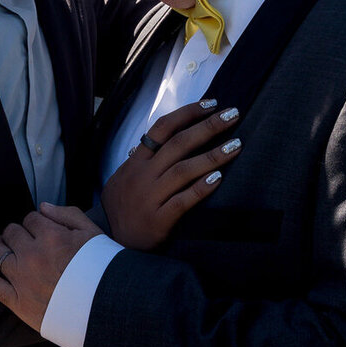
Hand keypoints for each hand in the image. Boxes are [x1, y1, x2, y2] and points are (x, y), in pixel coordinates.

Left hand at [0, 204, 100, 330]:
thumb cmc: (103, 270)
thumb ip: (67, 214)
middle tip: (25, 243)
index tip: (42, 233)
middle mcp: (33, 254)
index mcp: (52, 235)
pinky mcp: (16, 300)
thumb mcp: (93, 233)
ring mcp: (22, 277)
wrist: (107, 309)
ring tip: (1, 248)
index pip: (31, 218)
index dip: (35, 224)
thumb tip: (42, 206)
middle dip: (17, 234)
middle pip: (11, 232)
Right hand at [102, 100, 241, 250]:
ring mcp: (150, 197)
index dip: (188, 113)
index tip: (212, 103)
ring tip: (236, 145)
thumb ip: (140, 160)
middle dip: (208, 126)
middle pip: (178, 144)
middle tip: (233, 115)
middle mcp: (143, 176)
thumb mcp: (123, 178)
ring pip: (183, 170)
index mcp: (136, 162)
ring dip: (212, 156)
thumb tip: (157, 140)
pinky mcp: (159, 220)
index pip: (162, 128)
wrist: (109, 243)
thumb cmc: (122, 209)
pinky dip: (201, 188)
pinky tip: (219, 178)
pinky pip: (183, 201)